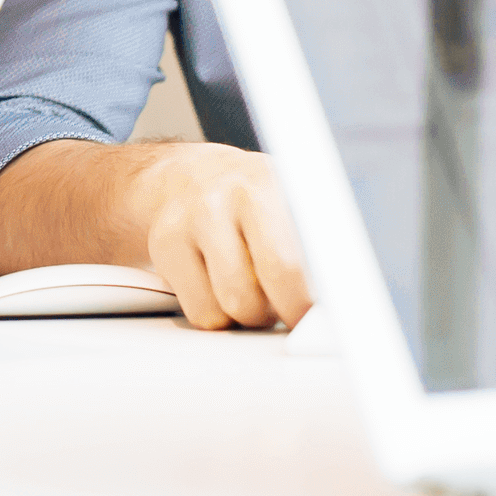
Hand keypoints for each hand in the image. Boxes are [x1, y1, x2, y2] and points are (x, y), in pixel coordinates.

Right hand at [130, 144, 309, 330]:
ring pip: (225, 308)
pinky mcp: (163, 244)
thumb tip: (332, 303)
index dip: (301, 303)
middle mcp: (221, 198)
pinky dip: (218, 314)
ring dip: (247, 315)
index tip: (310, 320)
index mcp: (264, 184)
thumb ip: (316, 245)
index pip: (285, 264)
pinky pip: (199, 312)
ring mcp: (187, 220)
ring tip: (255, 293)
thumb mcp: (293, 202)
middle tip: (286, 307)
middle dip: (276, 312)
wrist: (193, 176)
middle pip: (251, 293)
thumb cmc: (255, 200)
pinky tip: (224, 289)